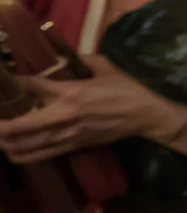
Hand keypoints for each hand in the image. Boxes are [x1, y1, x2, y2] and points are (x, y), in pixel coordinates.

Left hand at [0, 56, 173, 163]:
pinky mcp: (71, 147)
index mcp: (70, 93)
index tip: (8, 79)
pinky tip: (14, 148)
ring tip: (0, 135)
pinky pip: (38, 156)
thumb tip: (62, 56)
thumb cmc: (128, 87)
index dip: (14, 83)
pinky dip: (20, 154)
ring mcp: (66, 136)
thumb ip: (80, 60)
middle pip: (16, 128)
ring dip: (5, 143)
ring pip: (22, 147)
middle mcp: (62, 117)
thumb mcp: (105, 66)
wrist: (146, 114)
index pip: (30, 87)